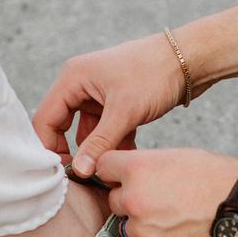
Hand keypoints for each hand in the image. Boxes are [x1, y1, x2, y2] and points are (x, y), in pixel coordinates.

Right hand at [33, 34, 186, 177]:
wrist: (192, 58)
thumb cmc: (156, 73)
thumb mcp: (125, 112)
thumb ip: (99, 143)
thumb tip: (79, 170)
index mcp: (73, 79)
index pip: (45, 119)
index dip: (50, 148)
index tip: (63, 174)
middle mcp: (81, 85)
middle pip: (63, 127)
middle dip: (76, 152)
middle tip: (84, 178)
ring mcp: (99, 95)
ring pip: (88, 133)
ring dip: (100, 152)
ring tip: (112, 171)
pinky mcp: (117, 104)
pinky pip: (107, 131)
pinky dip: (115, 145)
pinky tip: (129, 158)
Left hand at [96, 148, 237, 236]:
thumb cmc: (222, 180)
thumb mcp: (181, 157)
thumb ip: (151, 166)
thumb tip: (136, 174)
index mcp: (138, 169)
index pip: (103, 166)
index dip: (114, 171)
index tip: (121, 176)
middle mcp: (133, 200)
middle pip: (115, 200)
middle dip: (132, 200)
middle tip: (161, 200)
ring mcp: (143, 231)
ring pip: (131, 228)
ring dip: (147, 225)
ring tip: (178, 219)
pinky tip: (185, 236)